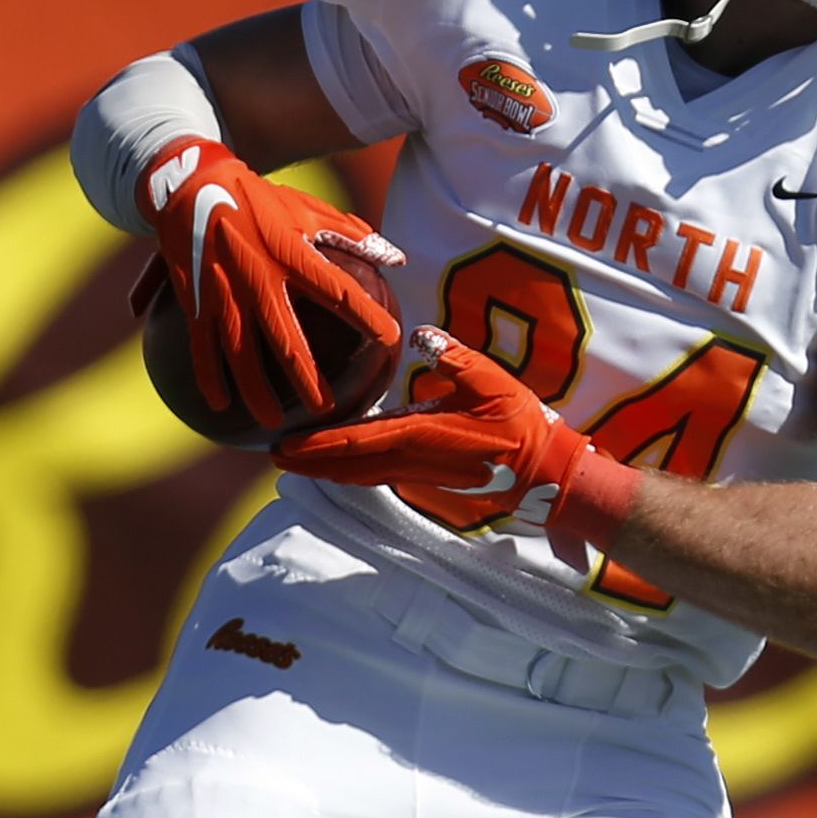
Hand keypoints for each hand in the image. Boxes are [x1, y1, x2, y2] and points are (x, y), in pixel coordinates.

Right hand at [138, 137, 403, 427]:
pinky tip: (219, 405)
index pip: (337, 289)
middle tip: (327, 408)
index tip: (390, 337)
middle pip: (285, 338)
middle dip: (306, 378)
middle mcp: (256, 278)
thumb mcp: (307, 207)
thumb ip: (351, 234)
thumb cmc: (259, 198)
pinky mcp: (194, 300)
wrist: (189, 184)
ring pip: (239, 353)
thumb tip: (396, 258)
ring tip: (274, 421)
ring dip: (256, 390)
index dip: (365, 314)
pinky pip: (200, 346)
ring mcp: (221, 293)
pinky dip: (209, 377)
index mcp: (290, 253)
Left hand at [274, 327, 640, 540]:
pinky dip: (349, 470)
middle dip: (309, 462)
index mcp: (425, 436)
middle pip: (349, 466)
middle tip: (272, 454)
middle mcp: (414, 462)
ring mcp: (419, 475)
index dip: (320, 444)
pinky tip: (337, 463)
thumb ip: (453, 359)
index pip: (359, 441)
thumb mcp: (491, 380)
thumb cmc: (520, 423)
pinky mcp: (426, 479)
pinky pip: (377, 475)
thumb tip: (421, 337)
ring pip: (360, 475)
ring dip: (325, 469)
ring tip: (293, 460)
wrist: (544, 472)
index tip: (286, 444)